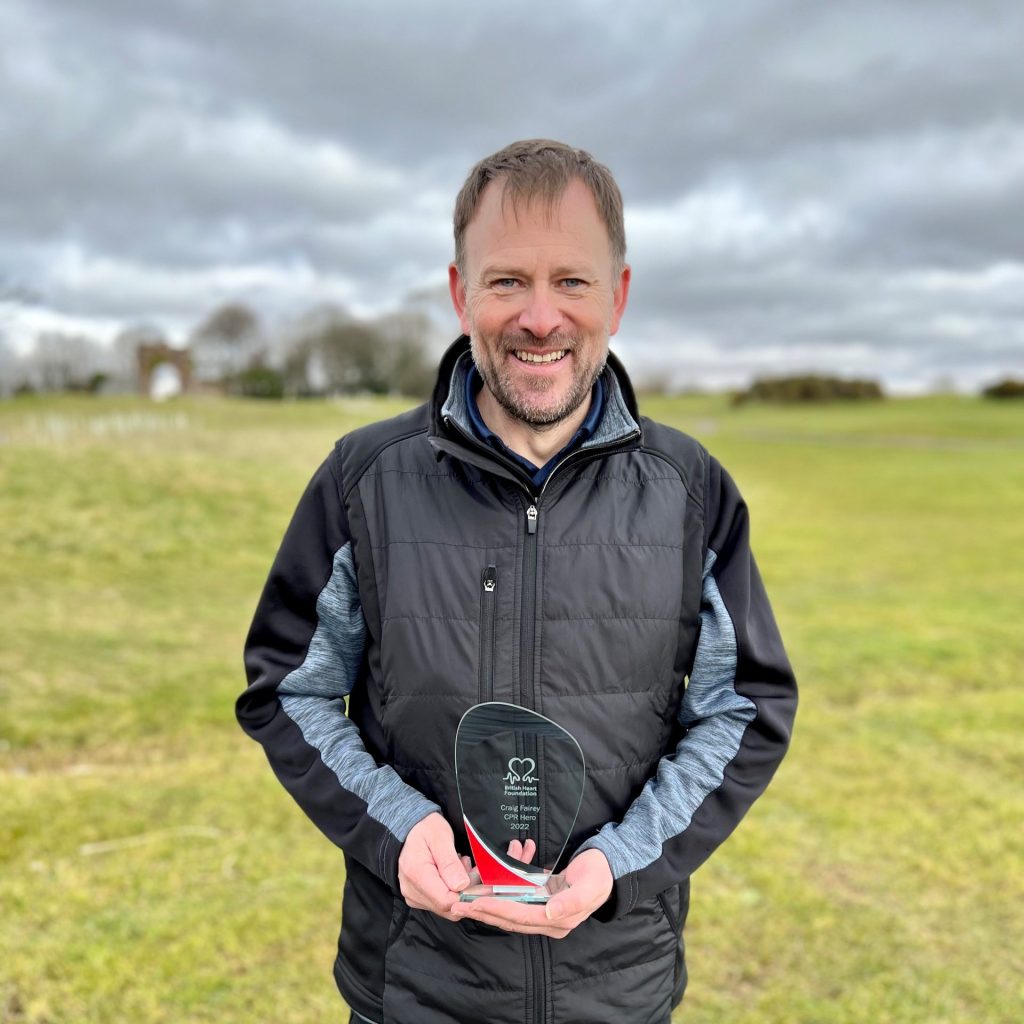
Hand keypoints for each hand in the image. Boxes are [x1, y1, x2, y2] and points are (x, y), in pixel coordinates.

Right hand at [397, 813, 469, 921]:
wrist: (410, 829)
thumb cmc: (426, 828)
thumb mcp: (441, 837)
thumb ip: (450, 863)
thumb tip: (461, 886)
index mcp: (415, 874)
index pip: (446, 901)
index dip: (466, 893)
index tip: (475, 874)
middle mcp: (411, 890)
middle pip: (447, 907)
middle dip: (465, 890)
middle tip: (470, 867)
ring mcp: (413, 896)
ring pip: (446, 907)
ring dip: (459, 890)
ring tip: (461, 865)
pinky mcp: (417, 898)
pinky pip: (440, 904)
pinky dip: (451, 891)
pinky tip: (453, 873)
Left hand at [450, 848, 612, 938]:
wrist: (609, 866)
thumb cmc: (600, 874)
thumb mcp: (591, 885)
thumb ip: (572, 901)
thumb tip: (550, 913)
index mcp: (559, 921)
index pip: (520, 917)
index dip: (496, 909)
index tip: (475, 903)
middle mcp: (549, 921)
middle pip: (509, 918)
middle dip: (483, 912)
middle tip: (458, 905)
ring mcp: (545, 912)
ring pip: (509, 910)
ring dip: (487, 904)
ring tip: (464, 899)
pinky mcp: (542, 900)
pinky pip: (516, 899)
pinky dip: (500, 894)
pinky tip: (484, 887)